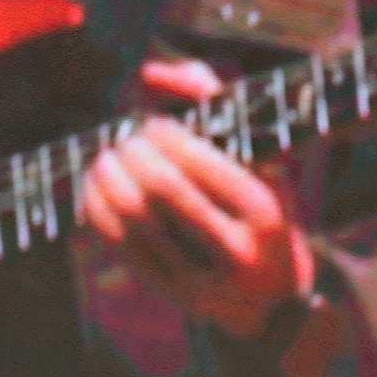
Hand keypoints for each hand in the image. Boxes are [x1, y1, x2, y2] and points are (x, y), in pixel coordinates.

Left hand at [79, 60, 312, 335]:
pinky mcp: (177, 298)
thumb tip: (151, 72)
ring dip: (108, 179)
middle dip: (132, 154)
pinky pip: (124, 247)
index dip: (161, 133)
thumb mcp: (263, 162)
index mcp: (264, 209)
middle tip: (124, 143)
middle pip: (163, 186)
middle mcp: (239, 248)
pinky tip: (97, 190)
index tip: (153, 125)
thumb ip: (216, 106)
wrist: (279, 304)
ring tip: (105, 161)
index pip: (197, 159)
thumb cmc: (264, 214)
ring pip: (136, 218)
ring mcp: (206, 279)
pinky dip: (101, 211)